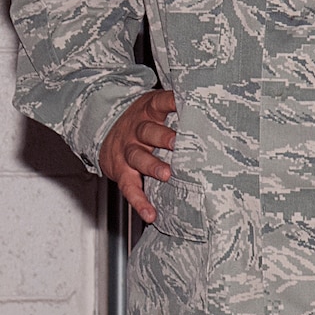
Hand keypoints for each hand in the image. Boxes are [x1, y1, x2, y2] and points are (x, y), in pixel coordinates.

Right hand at [99, 89, 176, 223]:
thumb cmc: (141, 121)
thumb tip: (211, 103)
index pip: (160, 102)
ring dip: (152, 166)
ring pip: (138, 157)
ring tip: (166, 174)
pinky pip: (129, 187)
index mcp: (148, 112)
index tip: (184, 102)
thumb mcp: (154, 107)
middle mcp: (136, 131)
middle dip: (162, 137)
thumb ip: (176, 107)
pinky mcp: (122, 172)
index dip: (171, 101)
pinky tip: (150, 212)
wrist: (103, 131)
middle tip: (176, 143)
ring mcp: (128, 152)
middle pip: (147, 131)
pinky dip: (139, 201)